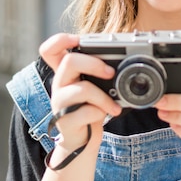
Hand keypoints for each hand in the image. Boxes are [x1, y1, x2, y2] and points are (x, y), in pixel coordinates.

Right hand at [39, 33, 121, 150]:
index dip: (60, 40)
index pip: (50, 49)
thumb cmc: (90, 108)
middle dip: (95, 64)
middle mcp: (59, 84)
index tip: (77, 40)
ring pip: (82, 89)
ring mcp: (60, 103)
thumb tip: (130, 56)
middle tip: (111, 73)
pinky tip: (103, 116)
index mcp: (65, 72)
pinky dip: (100, 113)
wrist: (82, 140)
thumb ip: (102, 71)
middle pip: (69, 61)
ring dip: (103, 97)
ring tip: (114, 106)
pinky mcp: (65, 121)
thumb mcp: (93, 86)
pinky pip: (86, 112)